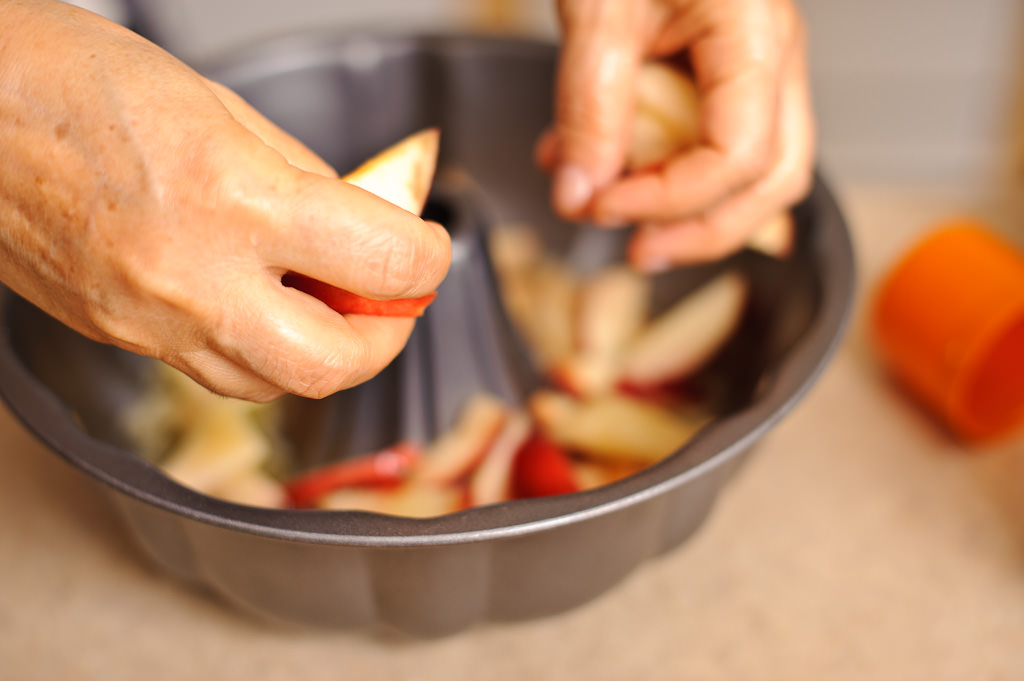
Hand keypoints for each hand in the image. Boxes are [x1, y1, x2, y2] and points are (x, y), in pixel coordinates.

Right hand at [0, 0, 450, 400]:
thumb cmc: (74, 83)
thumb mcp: (222, 109)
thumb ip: (307, 178)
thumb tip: (364, 218)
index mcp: (235, 200)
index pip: (382, 261)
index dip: (428, 256)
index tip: (427, 246)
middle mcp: (196, 279)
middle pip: (335, 365)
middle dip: (386, 337)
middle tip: (394, 299)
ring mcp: (153, 322)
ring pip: (275, 386)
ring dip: (327, 354)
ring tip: (334, 305)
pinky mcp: (123, 339)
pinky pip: (218, 371)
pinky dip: (265, 353)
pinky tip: (266, 306)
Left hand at [537, 0, 813, 269]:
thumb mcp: (597, 14)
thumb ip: (590, 109)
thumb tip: (580, 196)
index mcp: (755, 37)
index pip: (740, 156)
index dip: (671, 200)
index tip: (602, 207)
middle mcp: (773, 57)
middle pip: (773, 180)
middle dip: (703, 230)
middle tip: (636, 252)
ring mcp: (757, 68)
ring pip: (753, 171)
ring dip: (684, 210)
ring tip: (614, 216)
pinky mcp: (725, 74)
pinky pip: (713, 142)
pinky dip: (660, 169)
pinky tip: (601, 166)